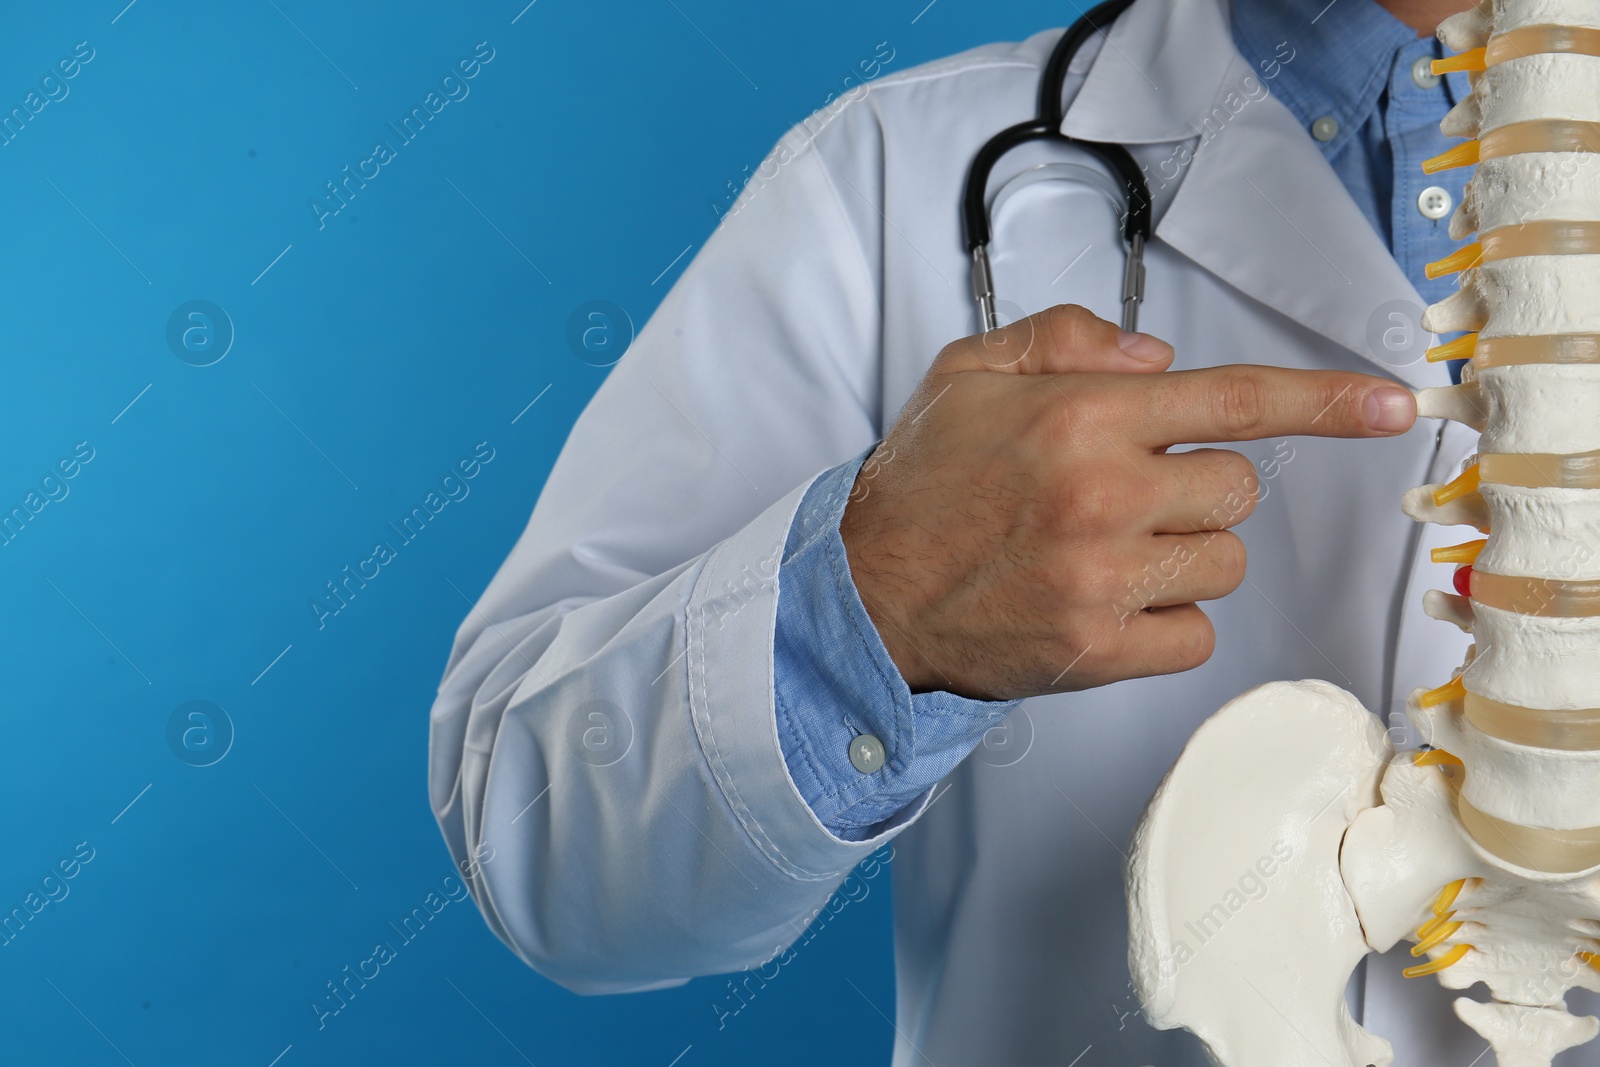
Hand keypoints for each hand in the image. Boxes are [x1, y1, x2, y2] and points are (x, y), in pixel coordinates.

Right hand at [838, 304, 1416, 700]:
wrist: (863, 592)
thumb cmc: (919, 485)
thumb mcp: (968, 372)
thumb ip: (1067, 340)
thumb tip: (1160, 360)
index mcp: (1081, 416)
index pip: (1235, 400)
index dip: (1326, 401)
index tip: (1390, 406)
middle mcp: (1103, 494)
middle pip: (1238, 490)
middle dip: (1195, 489)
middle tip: (1122, 496)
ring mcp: (1105, 579)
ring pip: (1225, 564)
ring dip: (1184, 556)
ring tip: (1106, 552)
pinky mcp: (1100, 650)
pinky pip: (1195, 635)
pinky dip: (1165, 622)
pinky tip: (1106, 603)